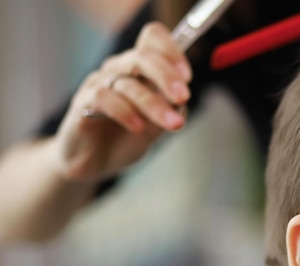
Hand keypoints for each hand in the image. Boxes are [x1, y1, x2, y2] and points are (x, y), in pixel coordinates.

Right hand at [53, 21, 191, 182]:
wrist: (93, 164)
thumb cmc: (124, 139)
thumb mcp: (156, 126)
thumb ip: (170, 111)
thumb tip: (182, 101)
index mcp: (138, 69)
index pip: (152, 38)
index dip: (172, 51)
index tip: (187, 77)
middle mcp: (117, 70)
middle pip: (142, 56)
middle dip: (167, 75)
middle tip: (184, 97)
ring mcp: (98, 84)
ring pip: (127, 82)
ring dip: (154, 103)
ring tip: (173, 124)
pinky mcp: (82, 103)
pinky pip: (103, 97)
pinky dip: (124, 111)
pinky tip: (138, 127)